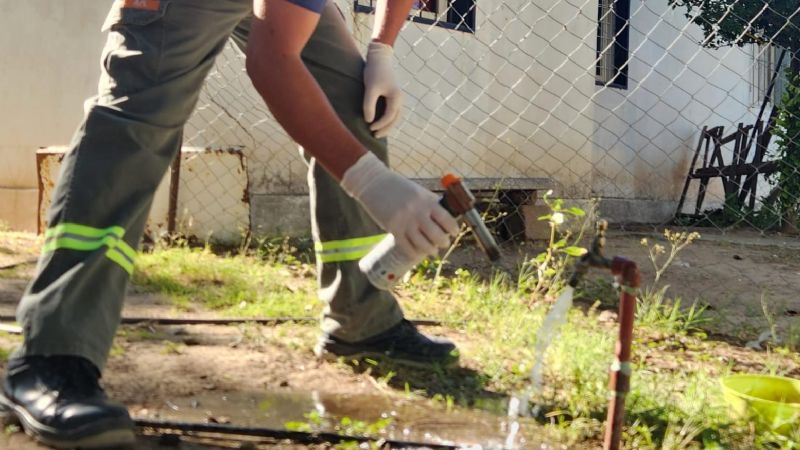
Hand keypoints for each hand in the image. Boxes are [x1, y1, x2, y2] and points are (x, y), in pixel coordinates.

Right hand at [341, 153, 458, 258]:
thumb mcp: (418, 192)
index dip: (453, 229)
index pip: (446, 219)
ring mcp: (404, 222)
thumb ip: (430, 203)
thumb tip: (444, 219)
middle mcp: (417, 212)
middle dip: (443, 242)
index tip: (455, 233)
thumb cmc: (398, 187)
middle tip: (444, 243)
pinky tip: (418, 253)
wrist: (374, 184)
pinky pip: (407, 247)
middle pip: (437, 235)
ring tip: (433, 251)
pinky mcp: (392, 229)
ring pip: (423, 244)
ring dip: (431, 250)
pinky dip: (414, 253)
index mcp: (426, 201)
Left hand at [363, 41, 402, 138]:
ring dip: (387, 125)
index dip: (380, 124)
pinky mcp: (393, 96)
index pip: (390, 116)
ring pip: (395, 116)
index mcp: (396, 97)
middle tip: (375, 136)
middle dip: (386, 129)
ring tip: (377, 132)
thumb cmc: (374, 72)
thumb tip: (369, 120)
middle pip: (396, 119)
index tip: (370, 128)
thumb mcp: (370, 88)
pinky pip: (392, 111)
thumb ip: (369, 105)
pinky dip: (387, 119)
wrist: (379, 58)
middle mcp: (399, 99)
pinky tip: (378, 122)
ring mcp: (397, 98)